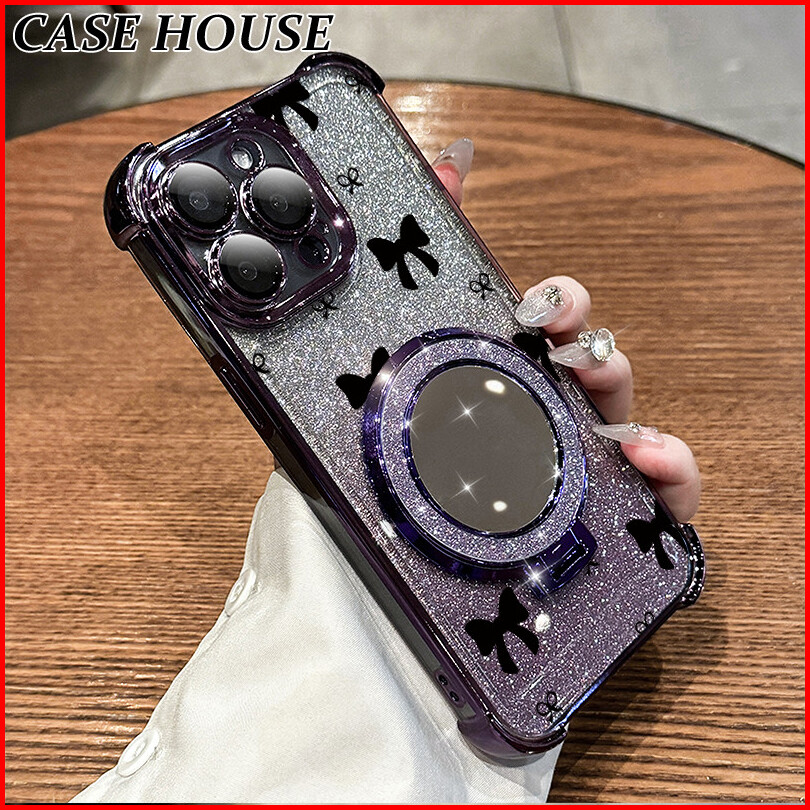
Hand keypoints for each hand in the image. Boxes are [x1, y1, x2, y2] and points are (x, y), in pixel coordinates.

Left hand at [433, 139, 699, 521]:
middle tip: (551, 327)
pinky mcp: (620, 518)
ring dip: (616, 385)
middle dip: (582, 336)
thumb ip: (427, 272)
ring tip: (589, 379)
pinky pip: (666, 491)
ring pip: (626, 412)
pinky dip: (671, 466)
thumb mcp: (404, 372)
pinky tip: (645, 455)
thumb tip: (446, 163)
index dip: (554, 305)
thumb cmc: (418, 480)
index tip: (535, 300)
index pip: (545, 332)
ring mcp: (587, 465)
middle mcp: (552, 419)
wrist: (422, 583)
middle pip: (591, 363)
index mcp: (507, 388)